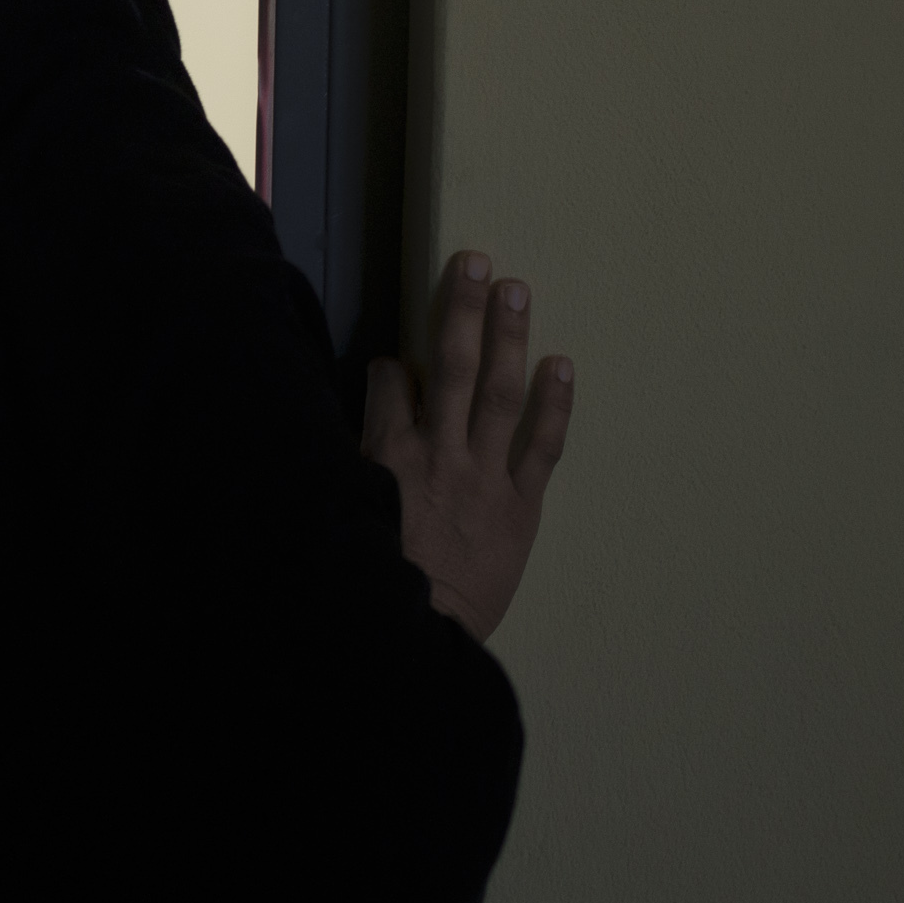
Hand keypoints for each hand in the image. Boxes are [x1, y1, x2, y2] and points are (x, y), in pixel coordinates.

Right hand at [362, 251, 572, 637]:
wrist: (415, 640)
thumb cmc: (373, 582)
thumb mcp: (342, 518)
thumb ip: (349, 471)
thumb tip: (343, 443)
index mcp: (383, 456)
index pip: (388, 383)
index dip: (392, 367)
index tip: (395, 366)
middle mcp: (436, 454)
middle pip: (453, 365)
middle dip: (463, 310)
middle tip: (477, 262)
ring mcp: (482, 476)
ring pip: (499, 392)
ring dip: (508, 337)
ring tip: (516, 290)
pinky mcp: (519, 506)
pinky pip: (542, 446)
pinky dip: (554, 403)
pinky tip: (561, 363)